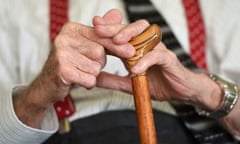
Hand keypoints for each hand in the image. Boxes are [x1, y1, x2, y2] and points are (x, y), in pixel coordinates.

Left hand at [93, 9, 221, 111]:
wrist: (181, 92)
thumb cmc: (158, 84)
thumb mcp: (130, 84)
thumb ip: (113, 80)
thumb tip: (94, 79)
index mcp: (137, 49)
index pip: (122, 34)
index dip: (108, 29)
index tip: (94, 26)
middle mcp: (148, 45)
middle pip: (132, 28)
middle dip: (115, 28)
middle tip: (100, 29)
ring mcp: (159, 50)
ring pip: (146, 34)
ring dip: (130, 36)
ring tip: (117, 42)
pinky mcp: (169, 59)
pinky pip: (157, 55)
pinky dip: (145, 61)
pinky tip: (135, 69)